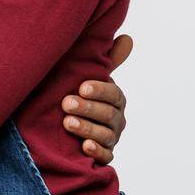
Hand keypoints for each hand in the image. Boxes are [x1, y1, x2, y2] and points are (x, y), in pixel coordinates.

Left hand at [61, 33, 131, 164]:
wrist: (67, 126)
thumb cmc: (82, 96)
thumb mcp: (92, 77)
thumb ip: (108, 60)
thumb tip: (127, 37)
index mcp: (116, 99)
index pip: (113, 94)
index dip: (99, 90)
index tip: (82, 87)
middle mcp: (117, 119)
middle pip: (108, 115)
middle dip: (87, 108)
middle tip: (66, 103)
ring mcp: (111, 138)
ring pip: (105, 135)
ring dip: (87, 128)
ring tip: (67, 122)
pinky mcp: (104, 155)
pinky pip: (105, 156)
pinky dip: (96, 152)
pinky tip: (84, 147)